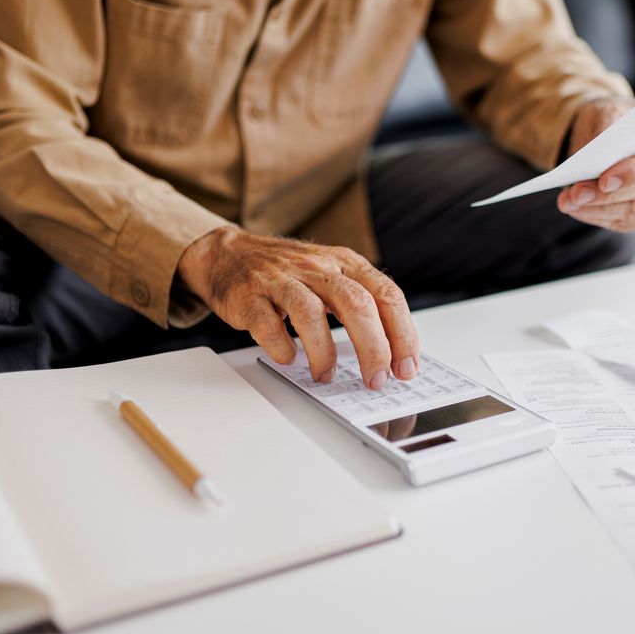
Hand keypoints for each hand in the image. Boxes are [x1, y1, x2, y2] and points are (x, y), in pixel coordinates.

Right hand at [177, 227, 419, 388]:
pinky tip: (289, 359)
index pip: (386, 295)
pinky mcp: (249, 297)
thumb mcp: (332, 274)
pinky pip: (268, 326)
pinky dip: (282, 348)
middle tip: (376, 379)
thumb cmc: (287, 272)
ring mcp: (281, 280)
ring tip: (326, 375)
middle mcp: (317, 267)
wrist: (228, 254)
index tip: (406, 367)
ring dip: (324, 353)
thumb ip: (362, 303)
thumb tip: (394, 353)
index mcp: (345, 263)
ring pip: (311, 314)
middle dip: (373, 349)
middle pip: (357, 305)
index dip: (402, 334)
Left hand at [556, 96, 634, 231]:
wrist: (611, 136)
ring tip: (567, 202)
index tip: (605, 180)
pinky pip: (627, 223)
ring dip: (597, 209)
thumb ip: (605, 129)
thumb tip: (594, 158)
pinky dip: (599, 217)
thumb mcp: (607, 111)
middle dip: (606, 195)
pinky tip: (578, 209)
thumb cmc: (614, 120)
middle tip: (574, 194)